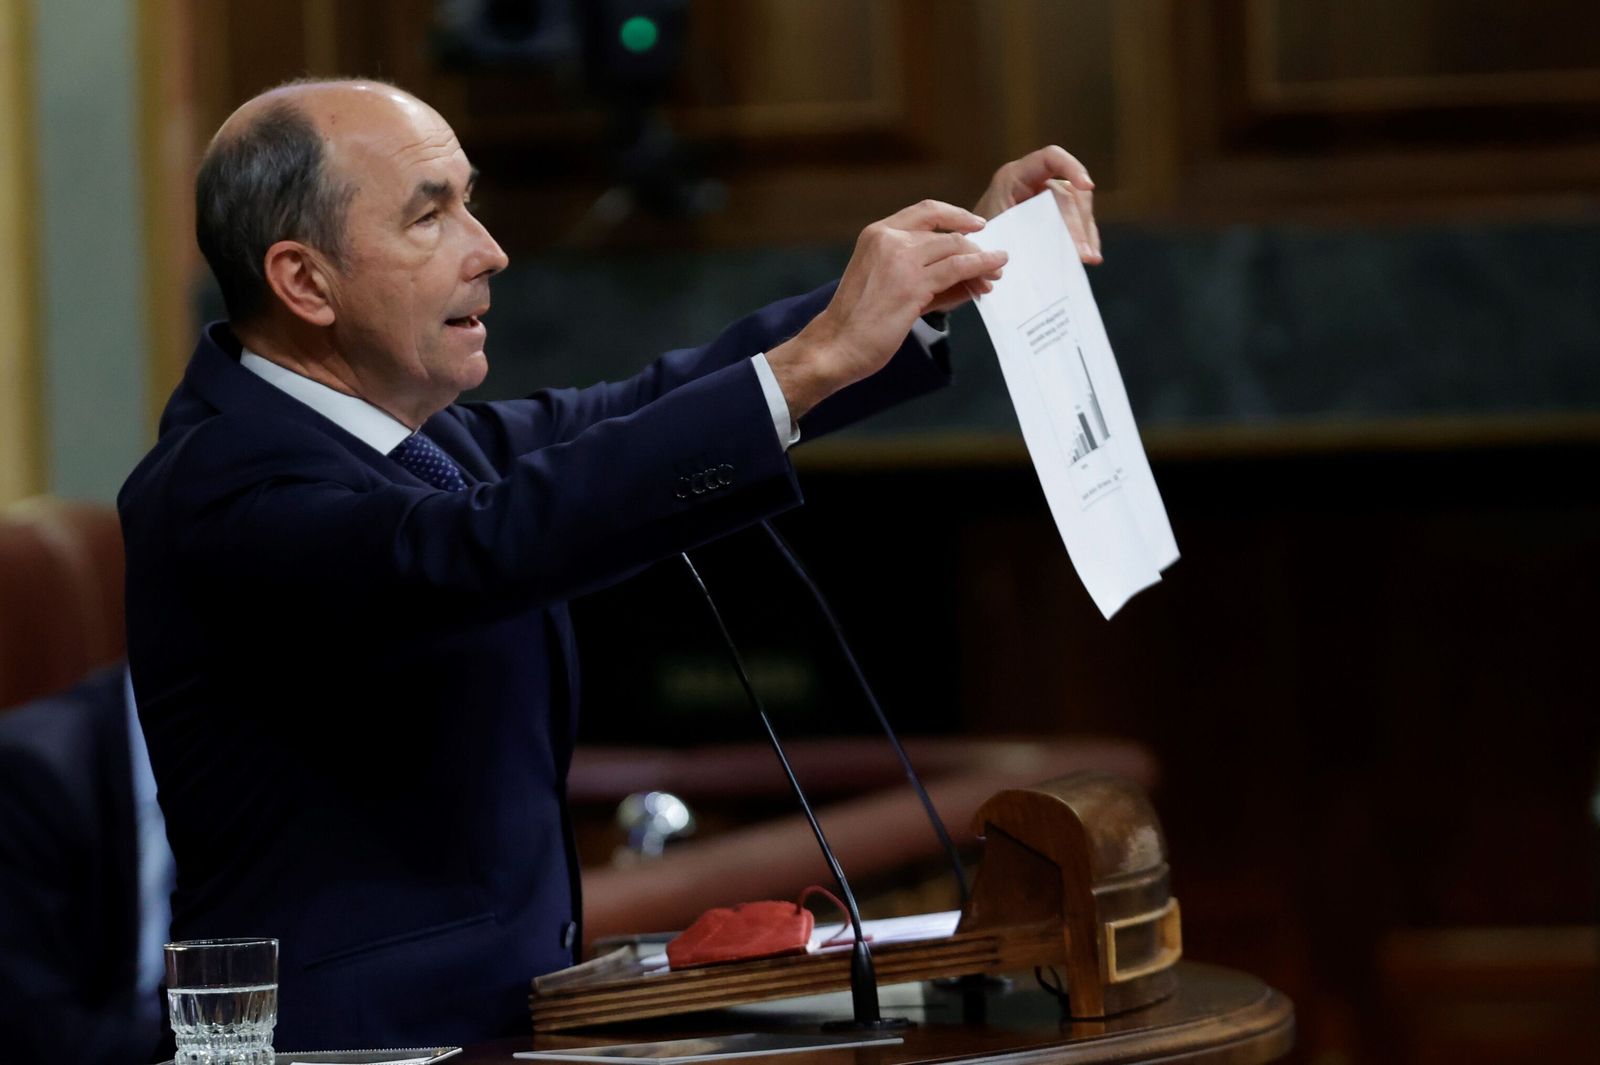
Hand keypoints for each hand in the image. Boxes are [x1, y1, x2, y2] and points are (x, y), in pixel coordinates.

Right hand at [765, 200, 1007, 418]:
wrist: (836, 345)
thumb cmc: (857, 321)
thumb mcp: (885, 283)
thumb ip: (921, 274)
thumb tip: (966, 275)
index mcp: (876, 234)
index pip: (925, 212)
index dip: (955, 215)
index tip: (976, 224)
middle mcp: (888, 239)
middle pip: (945, 233)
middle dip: (973, 246)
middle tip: (994, 261)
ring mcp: (900, 260)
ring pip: (955, 248)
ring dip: (981, 259)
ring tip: (998, 271)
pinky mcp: (912, 285)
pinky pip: (957, 269)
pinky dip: (979, 268)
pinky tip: (991, 274)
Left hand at [974, 145, 1100, 263]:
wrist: (965, 254)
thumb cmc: (971, 241)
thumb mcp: (989, 233)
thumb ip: (1015, 235)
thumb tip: (1045, 251)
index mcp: (1014, 177)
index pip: (1050, 158)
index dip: (1071, 166)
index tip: (1087, 186)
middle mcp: (1034, 182)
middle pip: (1068, 194)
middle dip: (1078, 225)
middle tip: (1083, 254)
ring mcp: (1045, 199)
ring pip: (1077, 209)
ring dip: (1086, 234)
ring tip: (1089, 259)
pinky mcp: (1051, 217)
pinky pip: (1075, 223)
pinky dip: (1082, 239)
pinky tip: (1088, 257)